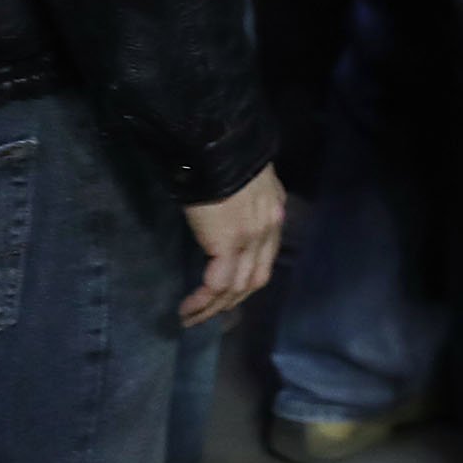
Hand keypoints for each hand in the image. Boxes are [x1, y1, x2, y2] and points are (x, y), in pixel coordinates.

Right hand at [179, 166, 284, 325]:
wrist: (218, 145)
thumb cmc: (223, 157)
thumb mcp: (244, 180)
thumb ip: (242, 201)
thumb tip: (227, 214)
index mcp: (274, 211)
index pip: (266, 258)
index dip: (247, 280)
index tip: (226, 294)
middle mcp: (269, 228)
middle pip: (255, 279)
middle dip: (231, 302)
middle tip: (207, 314)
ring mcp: (252, 239)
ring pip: (236, 288)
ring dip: (213, 308)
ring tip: (190, 318)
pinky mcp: (229, 243)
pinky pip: (217, 284)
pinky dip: (203, 301)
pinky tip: (187, 309)